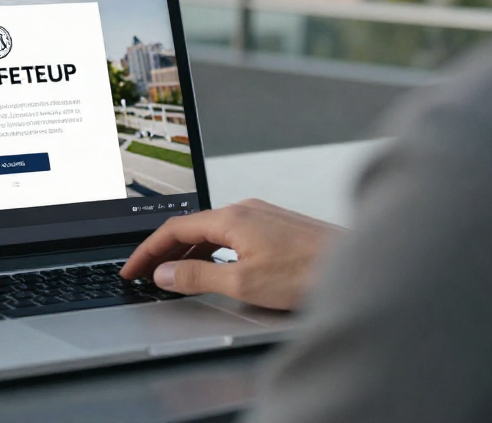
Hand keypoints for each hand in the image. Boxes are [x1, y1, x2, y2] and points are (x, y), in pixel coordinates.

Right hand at [120, 199, 341, 310]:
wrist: (358, 267)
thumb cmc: (310, 272)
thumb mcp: (243, 282)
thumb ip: (198, 277)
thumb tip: (166, 274)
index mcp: (232, 217)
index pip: (174, 229)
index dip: (147, 251)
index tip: (133, 269)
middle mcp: (246, 209)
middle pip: (191, 227)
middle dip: (164, 252)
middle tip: (145, 274)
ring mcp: (263, 215)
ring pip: (212, 230)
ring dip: (188, 252)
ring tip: (174, 276)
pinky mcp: (276, 225)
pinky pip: (231, 233)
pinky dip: (211, 249)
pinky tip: (214, 267)